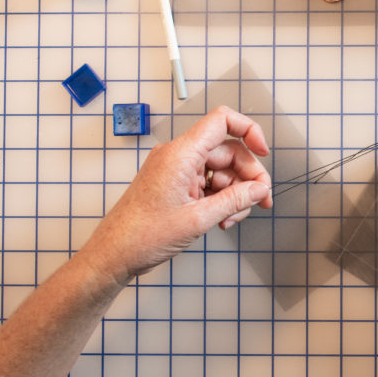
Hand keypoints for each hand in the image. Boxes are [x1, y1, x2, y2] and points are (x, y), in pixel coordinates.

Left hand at [82, 106, 272, 285]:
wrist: (114, 255)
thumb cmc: (142, 235)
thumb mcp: (199, 219)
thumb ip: (235, 200)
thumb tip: (260, 189)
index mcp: (181, 154)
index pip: (222, 121)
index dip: (249, 131)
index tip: (264, 153)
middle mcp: (178, 156)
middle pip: (228, 152)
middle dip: (248, 176)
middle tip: (261, 200)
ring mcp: (177, 169)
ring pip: (222, 171)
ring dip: (235, 194)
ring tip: (232, 218)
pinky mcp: (176, 183)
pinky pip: (209, 183)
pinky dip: (221, 199)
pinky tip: (221, 218)